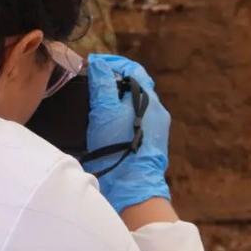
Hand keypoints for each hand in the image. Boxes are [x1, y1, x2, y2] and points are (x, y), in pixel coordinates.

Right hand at [85, 54, 171, 212]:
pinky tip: (108, 125)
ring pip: (136, 106)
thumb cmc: (118, 147)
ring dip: (117, 101)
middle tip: (93, 83)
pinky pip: (136, 123)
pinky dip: (122, 117)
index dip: (114, 63)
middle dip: (115, 82)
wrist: (132, 187)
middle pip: (136, 87)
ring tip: (97, 104)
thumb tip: (99, 63)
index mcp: (150, 100)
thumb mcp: (105, 111)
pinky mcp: (151, 145)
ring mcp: (156, 130)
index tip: (95, 65)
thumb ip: (103, 84)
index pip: (134, 70)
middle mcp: (158, 113)